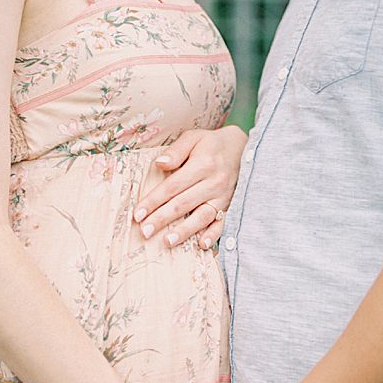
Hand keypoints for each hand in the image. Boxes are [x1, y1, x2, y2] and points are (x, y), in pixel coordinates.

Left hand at [134, 125, 247, 249]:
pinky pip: (223, 223)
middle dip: (162, 219)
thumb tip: (159, 164)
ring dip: (184, 231)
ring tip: (168, 241)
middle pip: (183, 204)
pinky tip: (201, 244)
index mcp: (202, 164)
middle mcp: (214, 182)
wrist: (244, 149)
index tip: (138, 214)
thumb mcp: (194, 138)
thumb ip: (176, 151)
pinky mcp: (231, 206)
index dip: (154, 201)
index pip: (172, 186)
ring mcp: (223, 197)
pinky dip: (213, 235)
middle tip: (145, 232)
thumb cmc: (212, 145)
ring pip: (202, 217)